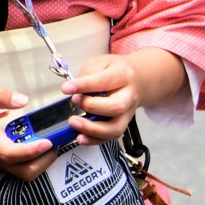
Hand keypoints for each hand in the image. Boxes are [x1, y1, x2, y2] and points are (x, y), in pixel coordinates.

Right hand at [0, 86, 55, 179]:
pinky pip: (10, 164)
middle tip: (55, 144)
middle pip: (19, 170)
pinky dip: (25, 157)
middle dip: (42, 162)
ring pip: (16, 170)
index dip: (31, 151)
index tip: (49, 142)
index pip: (10, 154)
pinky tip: (32, 141)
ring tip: (47, 142)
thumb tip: (22, 100)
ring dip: (36, 160)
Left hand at [62, 47, 186, 144]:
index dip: (84, 86)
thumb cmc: (114, 71)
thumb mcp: (100, 63)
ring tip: (74, 123)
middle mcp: (129, 96)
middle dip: (92, 107)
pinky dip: (95, 140)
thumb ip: (87, 76)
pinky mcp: (123, 124)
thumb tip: (76, 94)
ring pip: (116, 128)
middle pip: (117, 107)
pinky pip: (111, 137)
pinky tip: (81, 137)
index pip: (105, 81)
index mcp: (123, 76)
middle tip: (76, 102)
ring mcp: (128, 113)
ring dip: (93, 129)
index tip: (66, 89)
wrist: (138, 80)